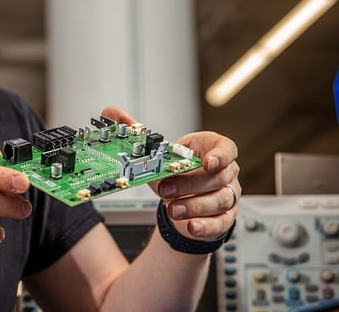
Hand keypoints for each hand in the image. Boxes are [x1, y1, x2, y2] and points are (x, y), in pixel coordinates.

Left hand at [101, 106, 240, 240]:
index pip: (227, 148)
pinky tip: (191, 225)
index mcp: (211, 150)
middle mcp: (224, 173)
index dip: (221, 155)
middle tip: (166, 189)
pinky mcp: (223, 219)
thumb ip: (135, 132)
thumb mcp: (157, 154)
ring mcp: (227, 196)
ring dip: (194, 205)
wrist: (179, 199)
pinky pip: (220, 223)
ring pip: (221, 201)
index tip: (208, 161)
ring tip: (172, 209)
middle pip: (219, 177)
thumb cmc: (174, 172)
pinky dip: (205, 226)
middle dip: (190, 183)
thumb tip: (111, 112)